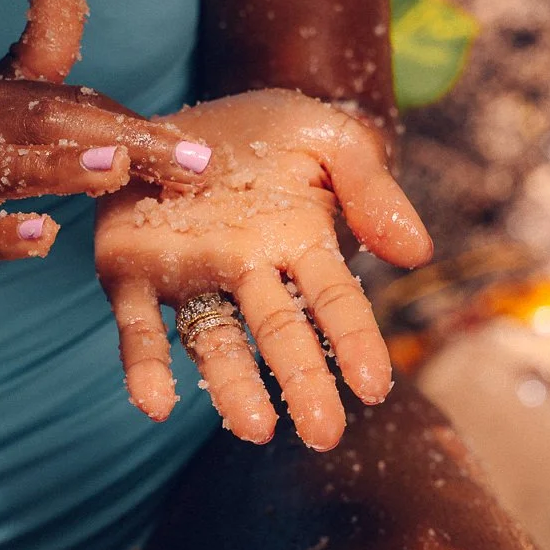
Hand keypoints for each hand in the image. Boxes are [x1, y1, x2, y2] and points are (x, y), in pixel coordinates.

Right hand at [0, 0, 212, 343]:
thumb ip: (24, 64)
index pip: (63, 101)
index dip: (130, 122)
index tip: (192, 149)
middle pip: (45, 125)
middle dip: (122, 141)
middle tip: (189, 162)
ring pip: (1, 169)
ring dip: (59, 167)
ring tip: (114, 168)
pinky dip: (0, 237)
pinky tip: (42, 238)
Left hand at [94, 89, 432, 449]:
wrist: (178, 115)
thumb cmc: (261, 131)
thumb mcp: (328, 136)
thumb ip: (371, 186)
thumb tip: (418, 253)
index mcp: (299, 243)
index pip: (336, 301)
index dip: (355, 342)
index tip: (374, 387)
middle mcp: (247, 271)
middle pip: (282, 333)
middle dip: (304, 383)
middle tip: (324, 434)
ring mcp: (190, 277)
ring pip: (216, 341)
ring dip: (233, 387)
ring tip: (254, 429)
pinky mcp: (132, 274)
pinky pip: (140, 329)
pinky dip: (146, 368)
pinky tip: (155, 405)